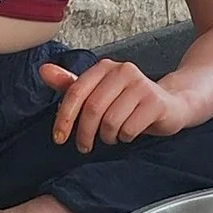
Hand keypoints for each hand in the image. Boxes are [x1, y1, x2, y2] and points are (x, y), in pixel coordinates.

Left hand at [37, 54, 189, 151]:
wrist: (170, 104)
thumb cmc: (128, 101)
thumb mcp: (97, 93)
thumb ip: (70, 84)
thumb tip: (43, 70)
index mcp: (105, 67)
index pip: (76, 92)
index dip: (64, 118)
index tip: (59, 138)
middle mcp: (123, 71)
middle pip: (92, 109)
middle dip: (84, 133)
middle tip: (84, 146)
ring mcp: (142, 85)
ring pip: (110, 121)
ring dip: (107, 136)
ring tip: (112, 135)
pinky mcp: (155, 102)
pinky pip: (129, 129)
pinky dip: (125, 137)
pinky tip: (129, 132)